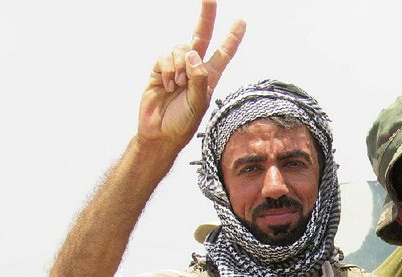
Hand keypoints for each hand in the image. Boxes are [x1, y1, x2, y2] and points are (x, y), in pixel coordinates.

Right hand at [137, 0, 245, 149]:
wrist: (160, 134)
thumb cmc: (183, 124)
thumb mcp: (198, 104)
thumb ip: (199, 79)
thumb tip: (193, 54)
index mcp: (209, 78)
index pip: (223, 54)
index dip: (231, 38)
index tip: (241, 21)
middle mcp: (194, 69)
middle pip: (201, 36)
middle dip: (206, 17)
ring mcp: (176, 68)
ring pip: (180, 49)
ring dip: (180, 66)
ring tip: (178, 86)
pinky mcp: (160, 70)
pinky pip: (165, 57)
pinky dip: (168, 70)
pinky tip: (168, 86)